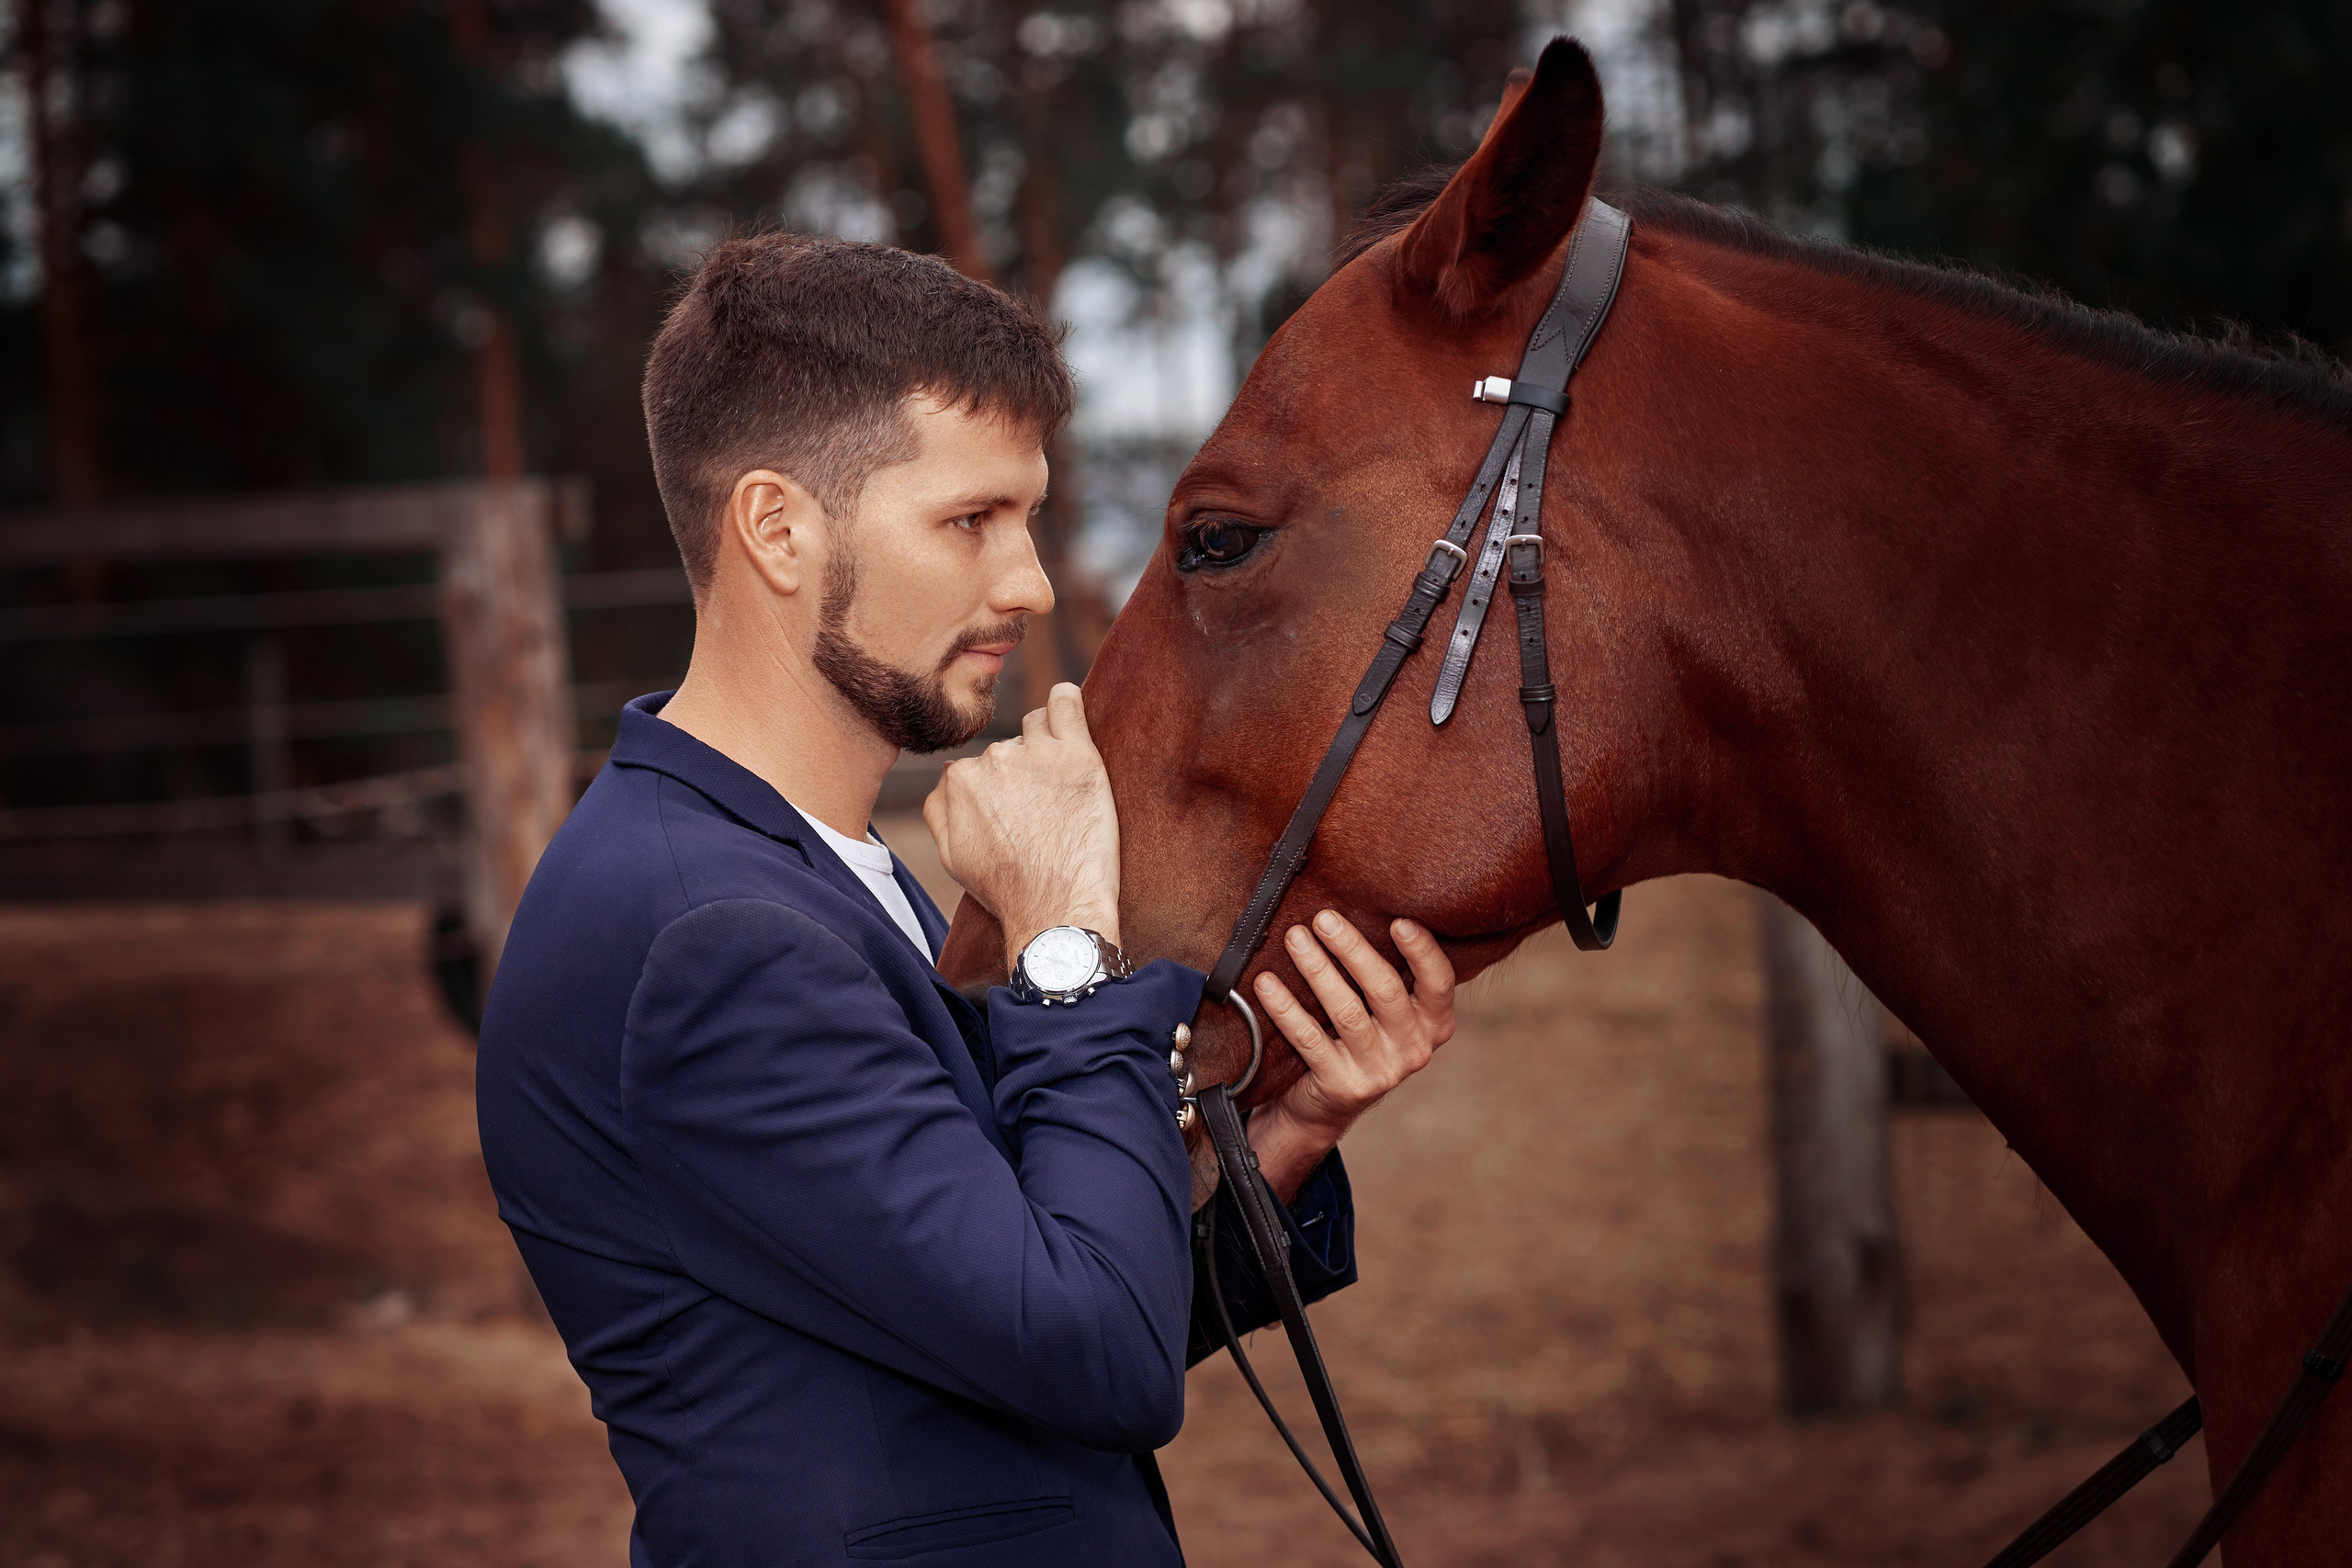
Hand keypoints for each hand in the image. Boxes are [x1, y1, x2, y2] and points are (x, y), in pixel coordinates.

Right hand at [924, 684, 1120, 968]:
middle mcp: (992, 759)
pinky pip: (1066, 705)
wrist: (1055, 908)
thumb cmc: (1006, 888)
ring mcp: (1034, 754)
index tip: (1018, 813)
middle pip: (1010, 747)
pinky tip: (1067, 702)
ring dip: (1047, 747)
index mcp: (959, 779)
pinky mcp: (1076, 755)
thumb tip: (948, 782)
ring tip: (1063, 787)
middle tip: (1044, 813)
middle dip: (1025, 770)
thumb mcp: (950, 855)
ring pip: (1037, 728)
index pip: (980, 766)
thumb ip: (939, 808)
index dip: (1002, 790)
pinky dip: (1066, 701)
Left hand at [1244, 912, 1454, 1201]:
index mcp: (1434, 1024)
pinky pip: (1309, 1038)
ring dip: (1317, 969)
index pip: (1439, 981)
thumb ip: (1386, 973)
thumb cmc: (1355, 1038)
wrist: (1323, 1106)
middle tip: (1323, 918)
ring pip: (1347, 1011)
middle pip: (1385, 989)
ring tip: (1295, 938)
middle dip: (1351, 949)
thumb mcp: (1384, 1011)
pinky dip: (1285, 1007)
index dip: (1422, 951)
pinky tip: (1267, 983)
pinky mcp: (1342, 1085)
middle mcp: (1414, 1049)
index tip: (1398, 921)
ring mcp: (1379, 1071)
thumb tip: (1359, 908)